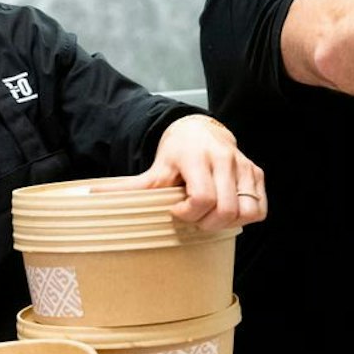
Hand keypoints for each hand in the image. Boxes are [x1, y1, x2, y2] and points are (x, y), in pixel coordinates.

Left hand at [130, 114, 267, 230]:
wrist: (200, 130)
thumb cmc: (177, 152)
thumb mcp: (155, 168)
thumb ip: (131, 187)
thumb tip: (94, 196)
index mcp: (197, 157)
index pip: (202, 198)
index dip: (189, 213)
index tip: (176, 211)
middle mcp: (224, 159)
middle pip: (226, 210)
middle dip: (207, 223)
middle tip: (194, 218)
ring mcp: (244, 166)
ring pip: (247, 211)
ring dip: (229, 223)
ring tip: (211, 216)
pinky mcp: (256, 173)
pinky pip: (259, 209)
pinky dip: (244, 217)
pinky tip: (227, 210)